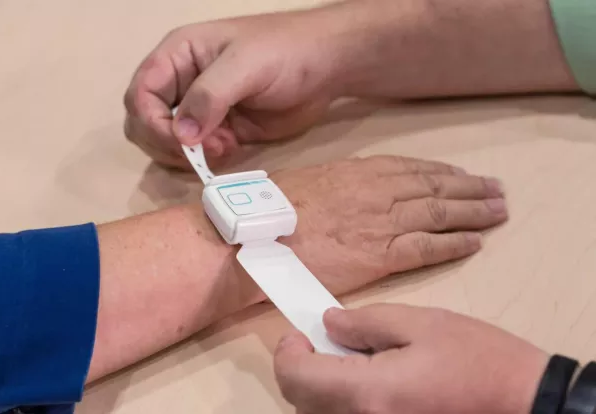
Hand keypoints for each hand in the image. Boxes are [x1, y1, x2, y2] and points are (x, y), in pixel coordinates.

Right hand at [124, 5, 354, 167]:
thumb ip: (209, 97)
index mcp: (178, 56)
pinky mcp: (221, 130)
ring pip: (169, 142)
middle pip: (146, 121)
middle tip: (203, 149)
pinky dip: (207, 159)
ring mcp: (202, 110)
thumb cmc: (285, 52)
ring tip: (222, 146)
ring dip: (188, 154)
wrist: (326, 67)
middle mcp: (182, 83)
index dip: (151, 122)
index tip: (180, 142)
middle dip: (167, 142)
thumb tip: (181, 136)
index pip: (141, 93)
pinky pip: (198, 152)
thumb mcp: (245, 65)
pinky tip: (232, 148)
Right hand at [272, 155, 508, 295]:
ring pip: (439, 212)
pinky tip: (475, 242)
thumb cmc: (268, 210)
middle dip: (468, 187)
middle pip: (434, 187)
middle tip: (495, 189)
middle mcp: (377, 191)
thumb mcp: (304, 183)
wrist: (254, 236)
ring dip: (472, 211)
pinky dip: (454, 243)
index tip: (461, 173)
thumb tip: (342, 193)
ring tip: (497, 211)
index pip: (410, 169)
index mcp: (357, 173)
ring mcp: (381, 222)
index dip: (441, 171)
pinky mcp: (380, 255)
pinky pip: (427, 247)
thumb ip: (334, 186)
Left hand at [274, 304, 547, 413]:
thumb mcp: (422, 324)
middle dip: (302, 370)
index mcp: (368, 393)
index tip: (299, 334)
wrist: (526, 402)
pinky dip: (343, 404)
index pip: (296, 378)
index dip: (288, 353)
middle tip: (323, 343)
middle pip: (302, 403)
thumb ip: (366, 322)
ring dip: (320, 390)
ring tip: (348, 362)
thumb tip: (329, 323)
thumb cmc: (479, 359)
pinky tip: (368, 383)